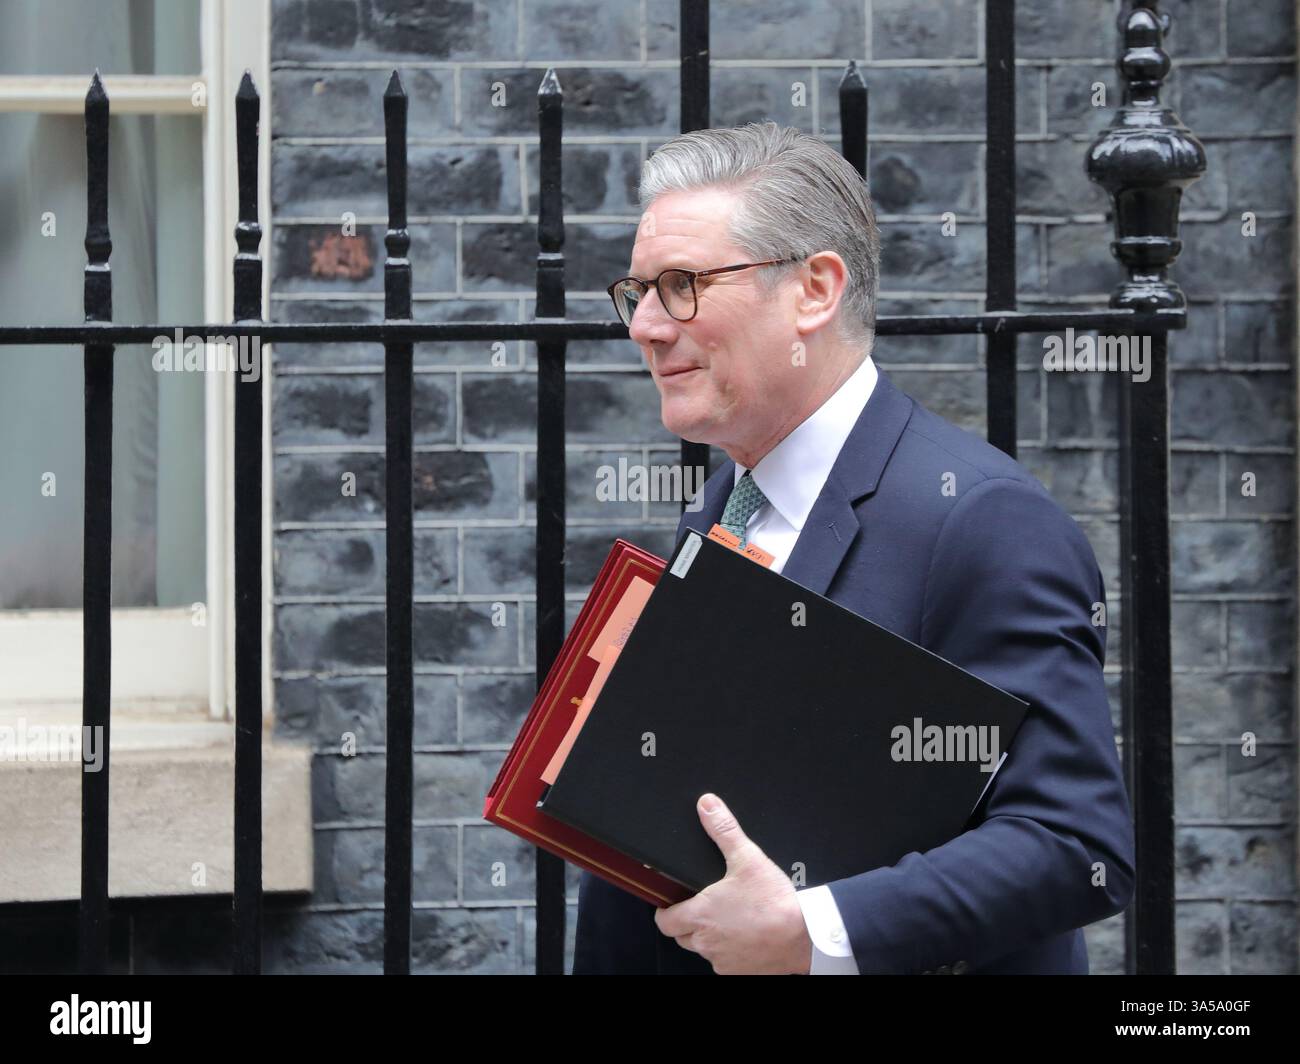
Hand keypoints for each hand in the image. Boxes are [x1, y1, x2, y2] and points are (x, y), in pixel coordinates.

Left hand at [653, 793, 812, 974]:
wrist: (805, 936)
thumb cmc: (774, 902)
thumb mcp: (747, 857)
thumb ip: (724, 829)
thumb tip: (707, 806)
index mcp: (700, 915)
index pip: (664, 921)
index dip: (665, 912)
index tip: (672, 905)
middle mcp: (706, 942)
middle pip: (682, 937)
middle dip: (688, 924)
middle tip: (706, 908)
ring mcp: (722, 960)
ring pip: (704, 950)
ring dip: (710, 938)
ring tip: (731, 920)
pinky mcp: (739, 972)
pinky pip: (725, 963)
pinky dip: (731, 952)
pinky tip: (746, 937)